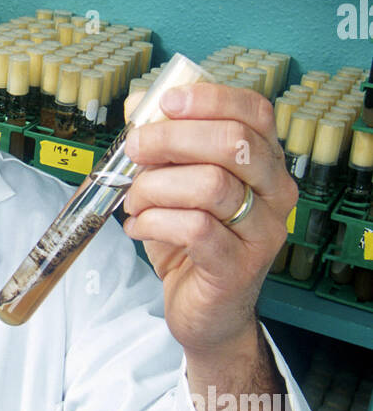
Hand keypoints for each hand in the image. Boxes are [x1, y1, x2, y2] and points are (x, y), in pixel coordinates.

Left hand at [121, 83, 295, 358]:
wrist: (207, 312)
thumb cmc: (192, 240)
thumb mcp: (176, 182)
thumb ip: (163, 142)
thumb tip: (140, 103)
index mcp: (266, 161)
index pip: (254, 110)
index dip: (208, 98)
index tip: (164, 104)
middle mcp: (276, 192)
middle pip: (233, 143)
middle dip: (171, 139)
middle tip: (134, 151)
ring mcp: (264, 231)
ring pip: (211, 185)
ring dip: (155, 187)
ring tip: (134, 201)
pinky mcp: (239, 267)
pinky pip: (195, 229)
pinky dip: (155, 221)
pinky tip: (140, 226)